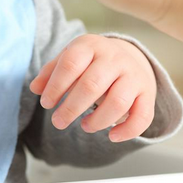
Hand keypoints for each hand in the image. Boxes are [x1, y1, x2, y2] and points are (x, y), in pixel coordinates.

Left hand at [29, 34, 156, 141]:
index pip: (71, 64)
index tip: (46, 103)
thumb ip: (52, 72)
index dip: (56, 86)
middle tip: (57, 122)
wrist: (131, 56)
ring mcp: (133, 75)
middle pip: (92, 85)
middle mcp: (115, 58)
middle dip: (71, 108)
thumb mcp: (72, 58)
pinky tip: (112, 137)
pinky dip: (128, 131)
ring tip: (84, 126)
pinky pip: (142, 116)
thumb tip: (35, 88)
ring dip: (98, 120)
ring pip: (117, 102)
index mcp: (91, 46)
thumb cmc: (93, 61)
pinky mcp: (147, 94)